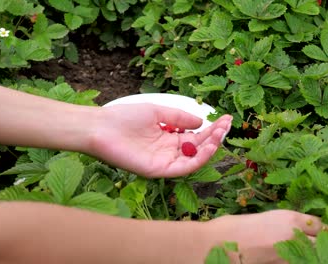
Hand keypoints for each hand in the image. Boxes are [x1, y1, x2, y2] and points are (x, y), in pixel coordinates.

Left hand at [85, 103, 231, 177]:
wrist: (101, 127)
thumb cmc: (124, 117)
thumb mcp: (158, 112)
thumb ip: (179, 118)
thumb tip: (201, 122)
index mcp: (168, 137)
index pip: (195, 136)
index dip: (211, 128)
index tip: (226, 118)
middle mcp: (168, 151)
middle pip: (197, 148)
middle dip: (214, 137)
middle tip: (226, 125)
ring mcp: (163, 161)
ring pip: (193, 160)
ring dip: (209, 148)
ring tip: (220, 134)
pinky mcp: (157, 170)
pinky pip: (182, 168)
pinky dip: (197, 159)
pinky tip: (208, 146)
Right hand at [207, 210, 326, 263]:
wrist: (213, 244)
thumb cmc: (231, 228)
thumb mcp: (261, 219)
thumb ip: (282, 225)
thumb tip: (293, 232)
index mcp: (289, 218)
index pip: (318, 225)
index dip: (320, 230)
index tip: (320, 234)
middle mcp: (294, 235)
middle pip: (323, 242)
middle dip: (323, 244)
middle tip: (319, 247)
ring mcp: (288, 254)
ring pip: (314, 256)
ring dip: (312, 254)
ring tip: (305, 253)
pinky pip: (296, 262)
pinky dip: (297, 260)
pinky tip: (289, 258)